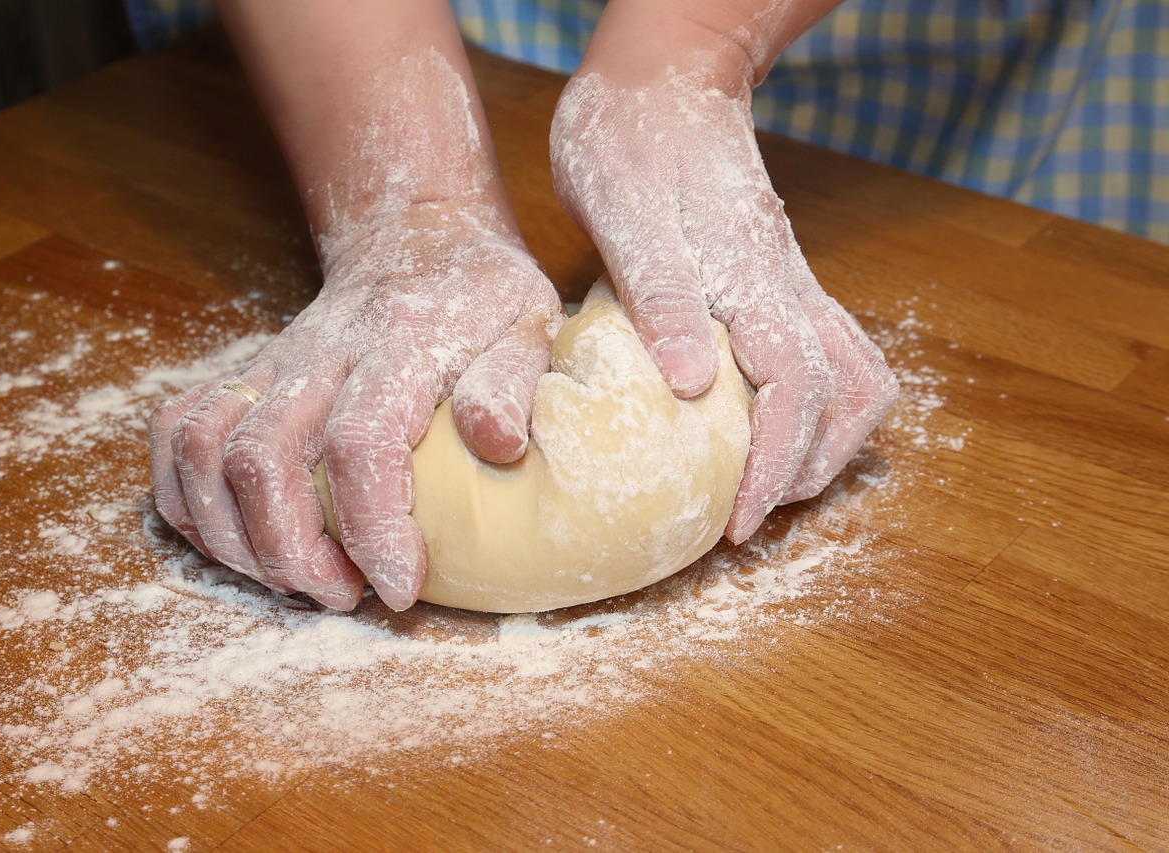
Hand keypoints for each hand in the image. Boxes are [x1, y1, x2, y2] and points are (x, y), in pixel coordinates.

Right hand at [148, 204, 561, 609]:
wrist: (415, 236)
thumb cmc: (479, 295)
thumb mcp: (529, 325)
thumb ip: (512, 383)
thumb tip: (499, 443)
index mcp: (399, 348)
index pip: (360, 445)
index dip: (372, 529)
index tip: (399, 587)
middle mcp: (321, 355)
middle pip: (261, 458)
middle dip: (290, 552)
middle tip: (343, 594)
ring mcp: (272, 364)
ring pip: (204, 450)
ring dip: (232, 536)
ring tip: (292, 578)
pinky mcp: (244, 374)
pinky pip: (178, 431)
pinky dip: (184, 496)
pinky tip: (234, 537)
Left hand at [551, 64, 897, 542]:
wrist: (661, 75)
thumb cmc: (630, 137)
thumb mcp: (624, 212)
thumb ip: (659, 295)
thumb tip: (691, 387)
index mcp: (750, 276)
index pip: (793, 388)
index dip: (773, 464)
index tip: (739, 521)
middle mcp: (786, 284)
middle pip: (843, 395)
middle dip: (804, 471)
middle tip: (747, 520)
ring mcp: (790, 280)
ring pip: (853, 374)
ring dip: (825, 442)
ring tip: (771, 486)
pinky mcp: (777, 278)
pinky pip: (829, 350)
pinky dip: (817, 404)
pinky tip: (768, 424)